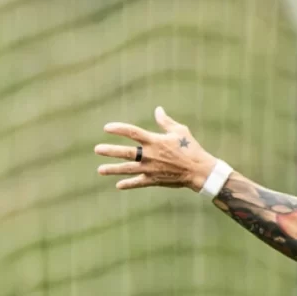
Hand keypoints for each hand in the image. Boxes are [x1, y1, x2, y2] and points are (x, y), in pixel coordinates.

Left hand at [95, 106, 216, 190]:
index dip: (119, 129)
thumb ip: (165, 122)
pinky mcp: (154, 180)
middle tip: (97, 149)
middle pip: (126, 152)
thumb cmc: (191, 149)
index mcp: (155, 141)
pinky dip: (128, 184)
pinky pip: (138, 182)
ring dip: (113, 169)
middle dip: (110, 151)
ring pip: (128, 169)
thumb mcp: (180, 131)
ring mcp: (151, 169)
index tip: (106, 128)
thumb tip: (158, 110)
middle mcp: (150, 155)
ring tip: (100, 170)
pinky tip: (118, 185)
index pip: (132, 132)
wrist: (199, 171)